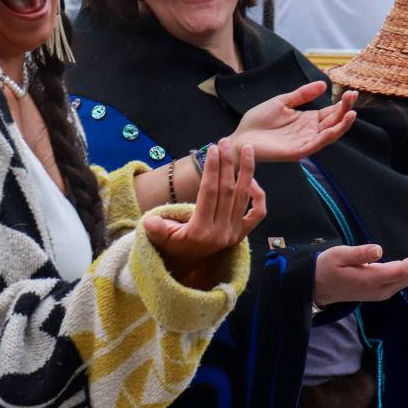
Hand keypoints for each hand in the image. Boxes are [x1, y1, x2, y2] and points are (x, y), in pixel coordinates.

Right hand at [144, 140, 265, 287]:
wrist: (185, 265)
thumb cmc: (171, 246)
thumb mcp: (159, 239)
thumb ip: (156, 229)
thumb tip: (149, 221)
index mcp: (201, 231)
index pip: (210, 193)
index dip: (212, 169)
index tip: (212, 149)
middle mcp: (221, 232)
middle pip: (228, 191)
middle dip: (228, 164)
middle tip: (224, 142)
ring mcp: (234, 233)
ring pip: (244, 197)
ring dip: (246, 171)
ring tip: (246, 149)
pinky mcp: (242, 234)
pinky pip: (257, 214)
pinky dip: (258, 196)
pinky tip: (252, 180)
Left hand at [230, 81, 356, 161]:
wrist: (240, 137)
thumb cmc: (258, 121)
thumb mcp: (282, 102)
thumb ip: (302, 94)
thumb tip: (323, 84)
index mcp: (307, 120)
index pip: (330, 112)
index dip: (342, 104)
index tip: (351, 92)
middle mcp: (309, 132)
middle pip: (333, 122)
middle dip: (345, 110)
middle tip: (353, 96)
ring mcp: (304, 143)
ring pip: (328, 135)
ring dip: (341, 125)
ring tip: (352, 114)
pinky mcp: (296, 152)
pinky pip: (315, 145)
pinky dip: (326, 137)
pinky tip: (333, 128)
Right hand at [312, 233, 407, 306]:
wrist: (317, 287)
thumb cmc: (326, 268)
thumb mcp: (338, 255)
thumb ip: (360, 253)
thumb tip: (379, 249)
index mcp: (372, 280)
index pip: (404, 268)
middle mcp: (381, 289)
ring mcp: (381, 292)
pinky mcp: (380, 291)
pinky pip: (402, 280)